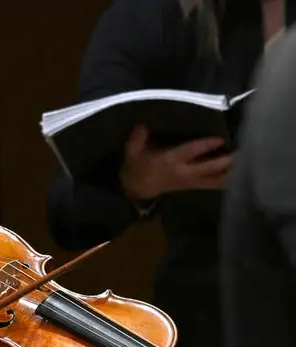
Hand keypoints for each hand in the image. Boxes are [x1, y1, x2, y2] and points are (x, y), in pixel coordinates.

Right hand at [119, 125, 233, 199]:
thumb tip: (142, 124)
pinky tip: (244, 174)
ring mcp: (192, 181)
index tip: (220, 138)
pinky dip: (229, 180)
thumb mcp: (132, 152)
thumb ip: (138, 138)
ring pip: (215, 179)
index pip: (189, 152)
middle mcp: (184, 172)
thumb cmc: (138, 165)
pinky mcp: (196, 185)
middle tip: (243, 151)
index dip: (204, 146)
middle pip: (209, 167)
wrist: (139, 187)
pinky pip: (216, 184)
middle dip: (225, 161)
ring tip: (249, 162)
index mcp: (170, 161)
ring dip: (232, 172)